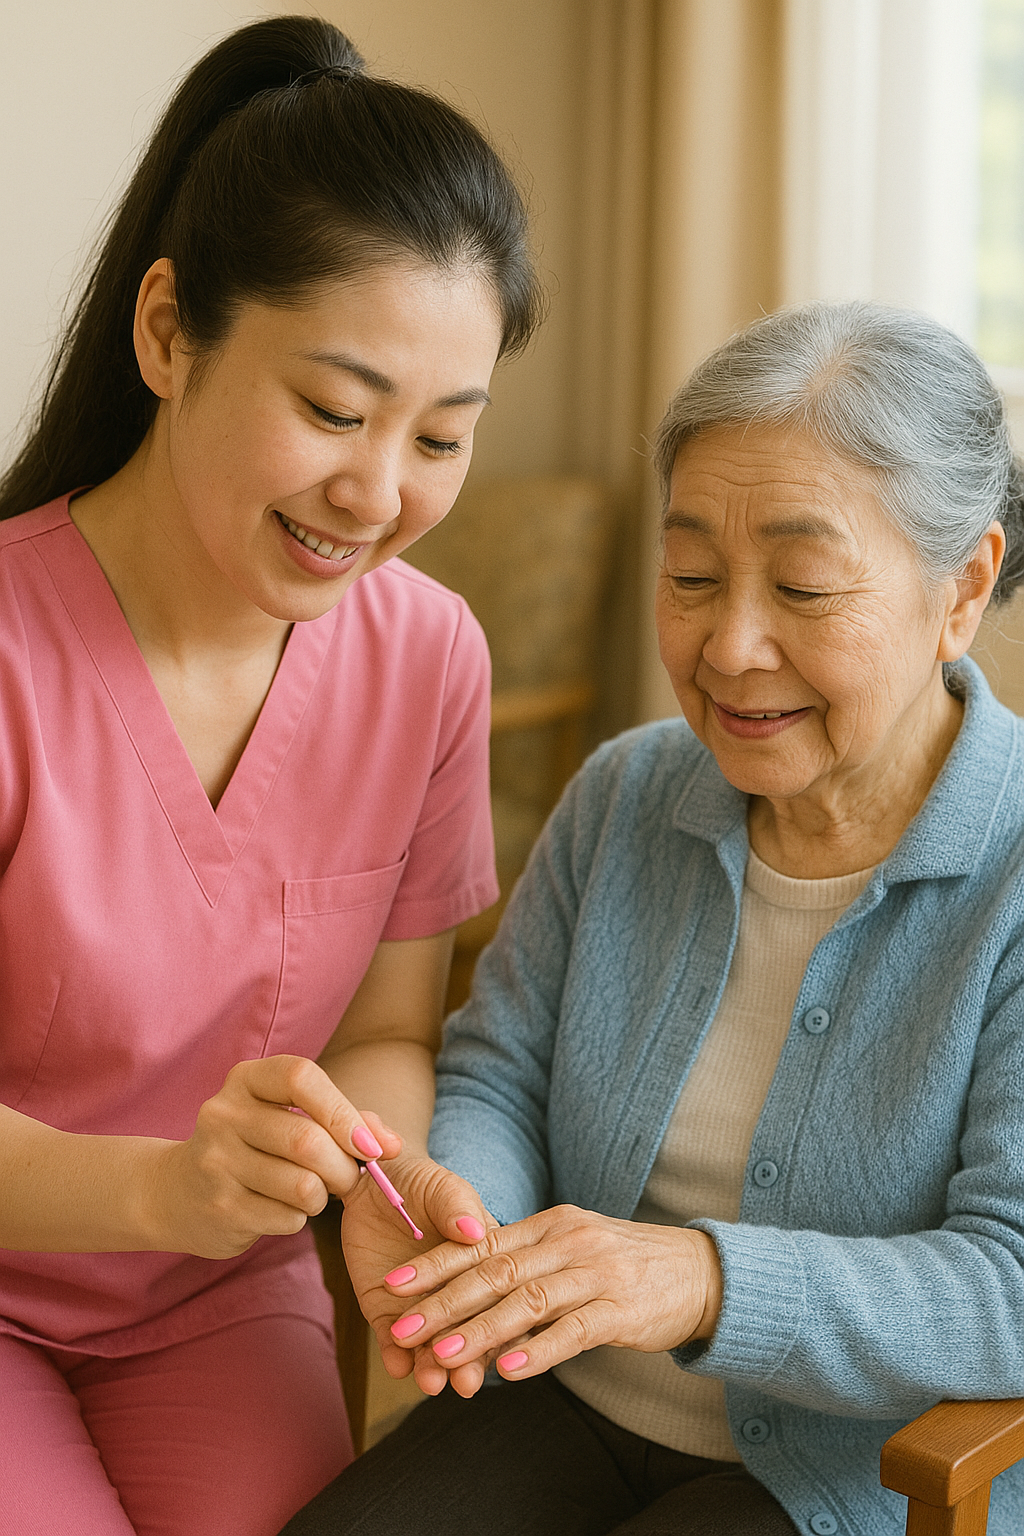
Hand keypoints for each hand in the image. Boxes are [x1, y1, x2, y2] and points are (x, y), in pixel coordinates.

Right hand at [146, 1055, 400, 1258]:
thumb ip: (347, 1120)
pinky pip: (288, 1217)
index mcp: (245, 1080)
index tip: (370, 1145)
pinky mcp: (219, 1208)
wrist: (179, 1191)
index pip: (301, 1078)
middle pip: (307, 1140)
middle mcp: (223, 1114)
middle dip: (344, 1166)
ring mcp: (216, 1163)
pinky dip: (300, 1217)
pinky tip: (282, 1208)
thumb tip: (393, 1144)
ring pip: (303, 1185)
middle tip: (350, 1178)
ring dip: (324, 1195)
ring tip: (314, 1191)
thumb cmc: (256, 1146)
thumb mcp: (291, 1117)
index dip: (343, 1111)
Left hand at [341, 1154, 494, 1396]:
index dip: (499, 1323)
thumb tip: (474, 1230)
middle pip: (467, 1329)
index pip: (496, 1296)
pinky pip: (391, 1343)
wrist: (370, 1182)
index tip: (502, 1351)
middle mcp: (457, 1290)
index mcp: (485, 1258)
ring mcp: (421, 1304)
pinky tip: (398, 1367)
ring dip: (432, 1366)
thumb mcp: (441, 1186)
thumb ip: (456, 1206)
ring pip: (431, 1345)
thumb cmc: (416, 1179)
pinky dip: (394, 1357)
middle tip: (466, 1382)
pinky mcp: (386, 1312)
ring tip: (431, 1382)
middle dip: (468, 1358)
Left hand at [384, 1204, 722, 1388]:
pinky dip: (538, 1351)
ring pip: (527, 1301)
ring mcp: (596, 1274)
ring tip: (441, 1354)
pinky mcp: (622, 1310)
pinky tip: (508, 1371)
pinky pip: (573, 1331)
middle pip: (496, 1272)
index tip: (394, 1285)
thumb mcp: (575, 1248)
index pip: (483, 1243)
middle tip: (402, 1327)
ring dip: (480, 1330)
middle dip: (444, 1301)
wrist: (701, 1270)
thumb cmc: (628, 1264)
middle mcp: (569, 1241)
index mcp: (552, 1224)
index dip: (436, 1264)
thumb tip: (471, 1290)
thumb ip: (528, 1262)